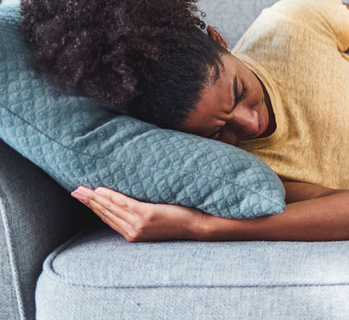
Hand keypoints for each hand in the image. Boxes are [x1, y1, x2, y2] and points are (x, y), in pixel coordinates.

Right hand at [71, 186, 204, 241]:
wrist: (199, 226)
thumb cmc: (181, 221)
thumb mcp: (158, 221)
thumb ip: (143, 215)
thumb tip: (135, 202)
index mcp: (134, 234)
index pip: (109, 219)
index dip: (95, 208)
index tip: (82, 199)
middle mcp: (133, 231)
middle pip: (106, 214)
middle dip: (89, 202)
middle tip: (74, 191)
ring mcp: (139, 224)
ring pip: (111, 208)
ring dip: (95, 198)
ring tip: (81, 190)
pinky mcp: (147, 215)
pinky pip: (124, 204)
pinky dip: (111, 197)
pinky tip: (101, 190)